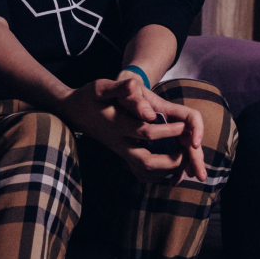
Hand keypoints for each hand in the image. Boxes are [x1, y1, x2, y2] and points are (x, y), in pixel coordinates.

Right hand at [59, 77, 207, 184]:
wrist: (73, 112)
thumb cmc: (89, 97)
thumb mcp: (100, 87)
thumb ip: (119, 88)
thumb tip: (134, 85)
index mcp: (117, 125)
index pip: (145, 133)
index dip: (167, 131)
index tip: (183, 125)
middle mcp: (120, 143)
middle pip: (147, 162)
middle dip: (171, 161)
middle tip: (187, 151)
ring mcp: (121, 152)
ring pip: (145, 171)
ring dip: (167, 169)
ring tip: (184, 158)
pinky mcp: (122, 155)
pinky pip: (141, 173)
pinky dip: (158, 173)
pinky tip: (170, 165)